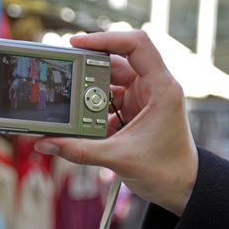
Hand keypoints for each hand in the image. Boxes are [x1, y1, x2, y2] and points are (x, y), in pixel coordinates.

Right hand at [34, 31, 197, 215]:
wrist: (182, 189)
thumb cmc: (166, 171)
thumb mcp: (118, 158)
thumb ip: (79, 150)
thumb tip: (46, 142)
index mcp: (161, 88)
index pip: (136, 45)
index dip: (106, 38)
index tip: (77, 43)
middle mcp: (154, 87)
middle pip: (116, 62)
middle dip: (89, 70)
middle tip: (65, 77)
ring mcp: (144, 98)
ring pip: (110, 83)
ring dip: (90, 93)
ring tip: (71, 105)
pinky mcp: (136, 110)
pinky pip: (109, 101)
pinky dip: (94, 109)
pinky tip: (82, 122)